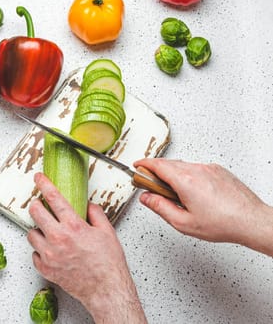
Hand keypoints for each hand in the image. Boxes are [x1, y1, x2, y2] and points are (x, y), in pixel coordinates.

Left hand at [27, 172, 146, 323]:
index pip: (53, 198)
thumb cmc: (108, 264)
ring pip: (31, 233)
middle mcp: (58, 238)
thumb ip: (95, 214)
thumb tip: (86, 205)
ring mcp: (49, 254)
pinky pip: (34, 254)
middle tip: (41, 206)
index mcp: (73, 226)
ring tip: (50, 233)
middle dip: (36, 205)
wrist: (106, 290)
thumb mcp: (107, 232)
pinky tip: (51, 250)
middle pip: (35, 212)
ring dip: (38, 230)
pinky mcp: (45, 268)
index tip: (38, 178)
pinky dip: (40, 250)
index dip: (44, 184)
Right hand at [134, 158, 272, 255]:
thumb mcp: (182, 222)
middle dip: (156, 171)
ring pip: (184, 166)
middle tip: (150, 184)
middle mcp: (198, 170)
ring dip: (174, 174)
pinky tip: (192, 192)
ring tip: (175, 194)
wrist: (251, 221)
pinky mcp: (219, 171)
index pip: (157, 165)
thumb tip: (146, 198)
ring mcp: (210, 169)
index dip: (144, 164)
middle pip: (169, 163)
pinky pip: (197, 168)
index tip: (137, 166)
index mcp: (185, 181)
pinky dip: (189, 175)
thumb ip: (160, 207)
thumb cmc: (223, 223)